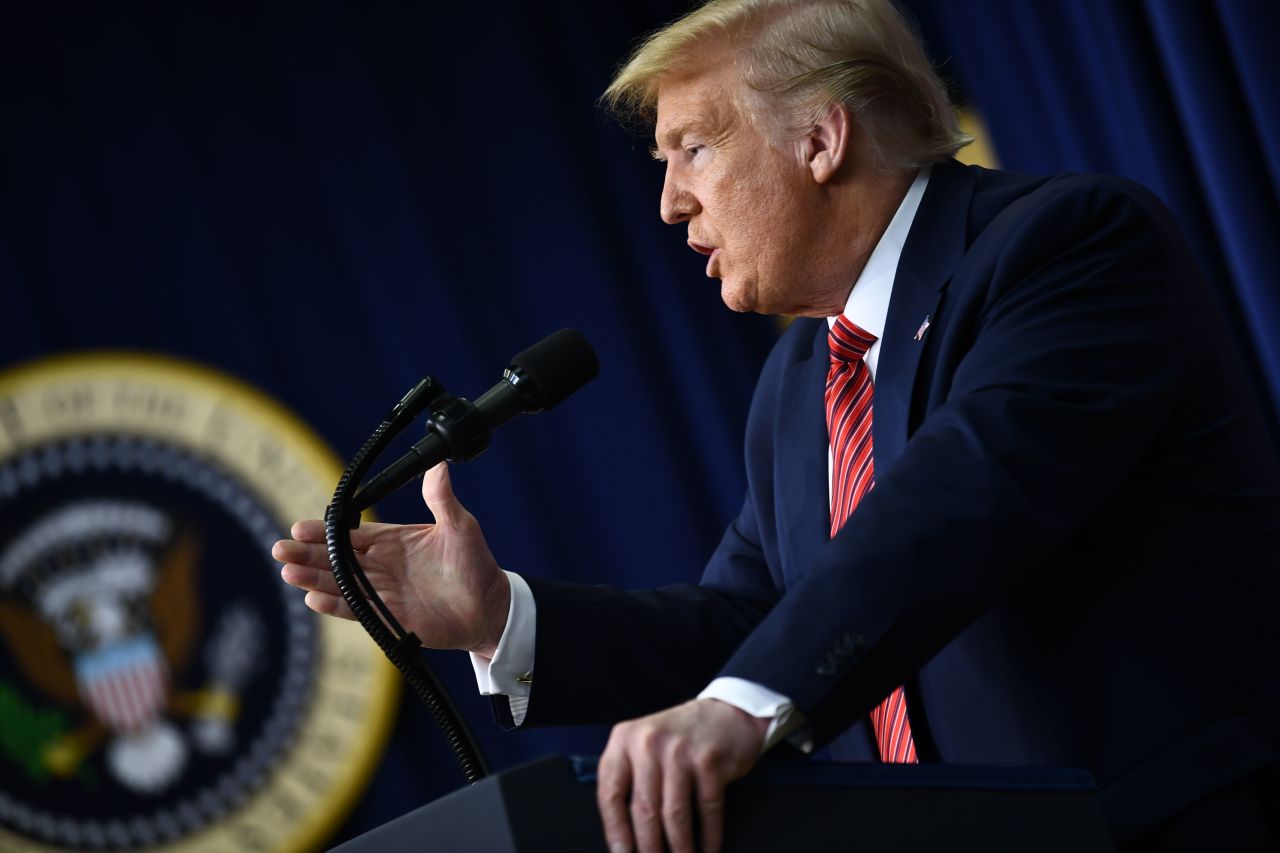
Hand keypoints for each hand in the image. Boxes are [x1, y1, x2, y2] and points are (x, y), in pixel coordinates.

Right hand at [272, 463, 509, 656]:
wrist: (489, 607)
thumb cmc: (475, 564)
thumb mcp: (460, 526)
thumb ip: (442, 499)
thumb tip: (439, 465)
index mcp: (392, 541)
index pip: (351, 534)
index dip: (324, 532)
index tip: (300, 528)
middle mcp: (381, 566)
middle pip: (337, 559)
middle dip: (308, 554)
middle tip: (280, 549)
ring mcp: (382, 592)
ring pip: (340, 584)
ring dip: (314, 578)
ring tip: (289, 572)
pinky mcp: (388, 617)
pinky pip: (357, 610)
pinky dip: (336, 605)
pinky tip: (313, 598)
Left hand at [597, 698, 767, 852]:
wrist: (727, 713)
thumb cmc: (679, 738)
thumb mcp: (643, 745)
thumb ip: (630, 779)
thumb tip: (625, 836)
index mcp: (624, 740)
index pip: (610, 793)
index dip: (615, 830)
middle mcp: (649, 744)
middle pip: (643, 810)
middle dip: (649, 848)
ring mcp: (680, 752)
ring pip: (674, 816)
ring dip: (679, 848)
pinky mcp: (710, 762)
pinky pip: (707, 810)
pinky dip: (709, 836)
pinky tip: (708, 849)